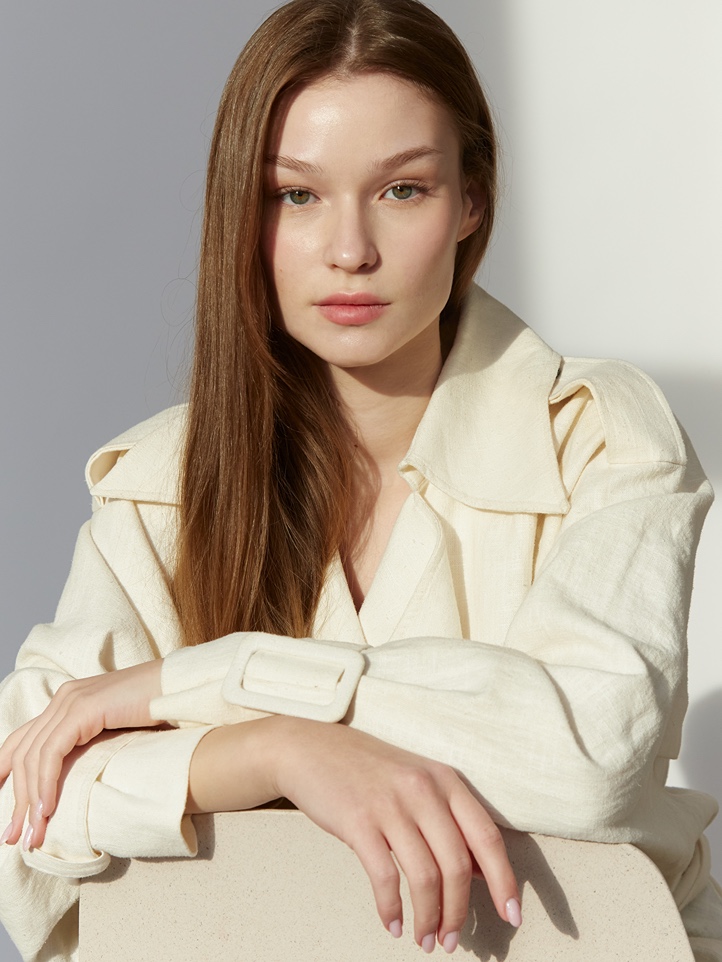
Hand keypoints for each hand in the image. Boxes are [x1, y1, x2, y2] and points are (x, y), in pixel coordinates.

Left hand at [0, 659, 162, 851]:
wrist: (180, 688)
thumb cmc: (158, 712)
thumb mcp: (115, 732)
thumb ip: (92, 746)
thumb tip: (76, 783)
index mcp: (68, 701)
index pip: (22, 739)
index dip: (3, 771)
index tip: (5, 810)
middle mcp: (63, 698)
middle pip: (21, 752)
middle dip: (15, 799)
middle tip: (14, 837)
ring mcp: (71, 701)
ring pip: (33, 757)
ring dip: (29, 802)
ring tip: (32, 834)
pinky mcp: (83, 709)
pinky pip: (52, 752)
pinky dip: (45, 784)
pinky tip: (48, 809)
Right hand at [269, 717, 520, 952]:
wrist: (312, 749)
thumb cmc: (369, 770)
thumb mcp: (419, 781)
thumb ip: (450, 820)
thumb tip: (481, 872)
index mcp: (446, 780)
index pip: (488, 837)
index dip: (504, 881)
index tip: (512, 915)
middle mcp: (423, 789)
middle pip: (457, 865)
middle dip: (458, 912)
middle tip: (452, 940)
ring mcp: (390, 804)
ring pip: (425, 876)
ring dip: (428, 918)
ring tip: (425, 939)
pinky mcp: (358, 821)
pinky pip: (384, 877)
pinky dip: (392, 908)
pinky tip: (393, 923)